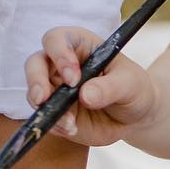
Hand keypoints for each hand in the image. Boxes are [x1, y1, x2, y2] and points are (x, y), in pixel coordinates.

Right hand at [25, 27, 157, 146]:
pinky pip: (44, 117)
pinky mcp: (54, 112)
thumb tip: (85, 95)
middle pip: (34, 64)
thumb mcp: (130, 84)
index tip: (73, 78)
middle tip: (44, 98)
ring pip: (34, 93)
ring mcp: (55, 89)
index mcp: (79, 45)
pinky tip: (72, 129)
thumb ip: (110, 87)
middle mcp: (60, 64)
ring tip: (70, 123)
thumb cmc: (133, 88)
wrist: (135, 116)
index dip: (59, 55)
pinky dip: (54, 125)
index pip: (56, 39)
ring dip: (46, 108)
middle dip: (36, 80)